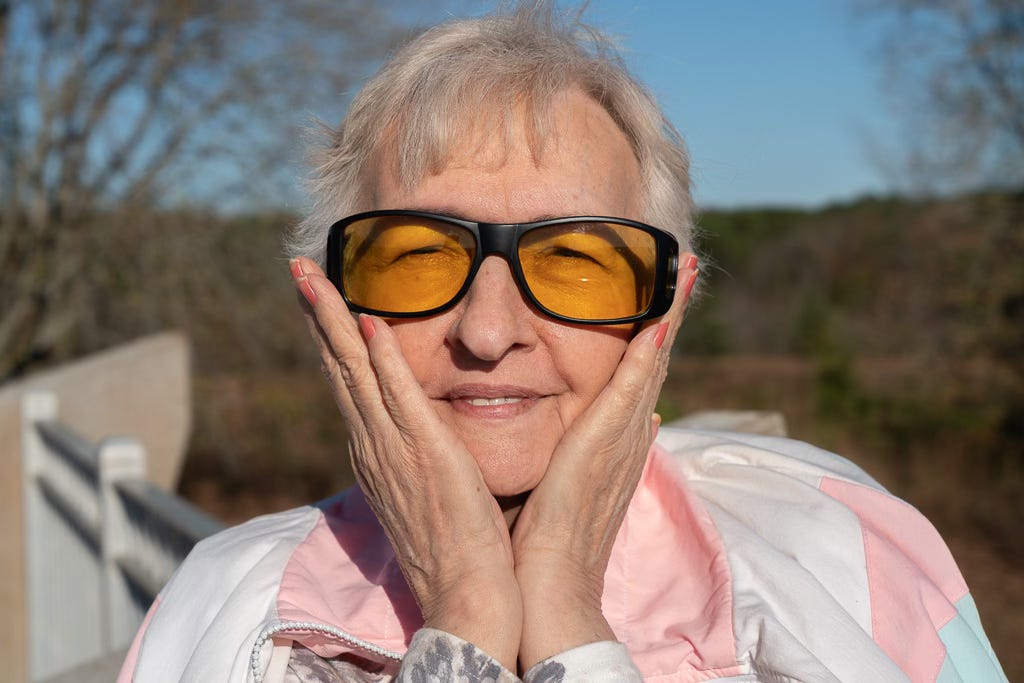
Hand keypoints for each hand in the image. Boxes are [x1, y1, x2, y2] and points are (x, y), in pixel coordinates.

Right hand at [291, 257, 521, 669]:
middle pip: (336, 365)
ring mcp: (393, 448)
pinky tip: (368, 320)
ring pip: (353, 369)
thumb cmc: (456, 543)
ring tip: (312, 276)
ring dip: (332, 319)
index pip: (345, 380)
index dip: (330, 334)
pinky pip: (397, 395)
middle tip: (298, 265)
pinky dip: (381, 357)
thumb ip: (414, 451)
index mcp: (374, 450)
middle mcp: (372, 444)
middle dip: (317, 312)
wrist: (467, 592)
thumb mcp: (426, 487)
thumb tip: (416, 426)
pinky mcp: (424, 453)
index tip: (320, 295)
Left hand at [510, 255, 697, 668]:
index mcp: (618, 441)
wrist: (550, 583)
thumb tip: (630, 423)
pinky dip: (647, 350)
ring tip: (684, 270)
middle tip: (686, 264)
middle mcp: (629, 434)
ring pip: (652, 362)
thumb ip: (591, 448)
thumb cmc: (549, 539)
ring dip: (670, 314)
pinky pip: (632, 387)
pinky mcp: (607, 444)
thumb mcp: (573, 480)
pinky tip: (657, 316)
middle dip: (672, 309)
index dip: (655, 333)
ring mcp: (623, 438)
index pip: (641, 376)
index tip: (663, 294)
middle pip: (655, 359)